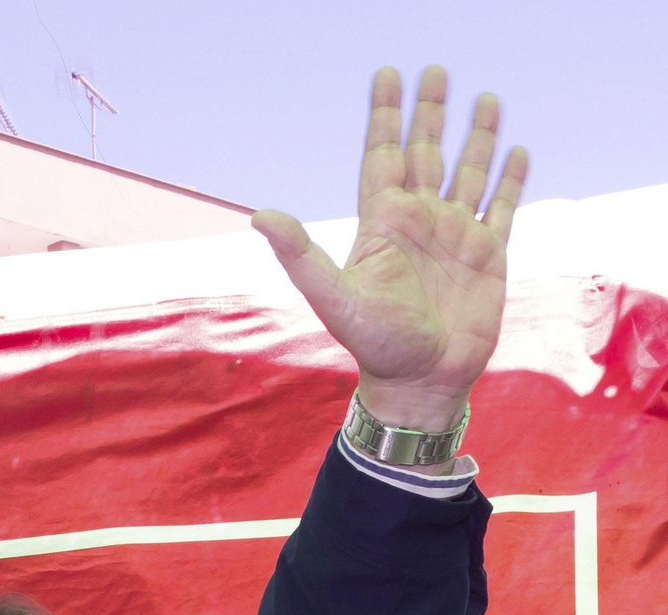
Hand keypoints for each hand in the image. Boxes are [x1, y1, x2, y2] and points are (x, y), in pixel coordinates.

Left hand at [253, 67, 527, 430]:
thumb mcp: (335, 298)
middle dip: (429, 113)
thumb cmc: (376, 345)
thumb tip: (260, 217)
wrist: (421, 382)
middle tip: (433, 71)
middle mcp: (419, 223)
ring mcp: (455, 236)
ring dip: (475, 137)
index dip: (384, 117)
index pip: (383, 156)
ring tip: (484, 98)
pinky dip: (510, 179)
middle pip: (425, 153)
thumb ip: (302, 255)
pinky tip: (515, 151)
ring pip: (467, 172)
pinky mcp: (489, 254)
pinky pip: (502, 206)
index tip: (387, 76)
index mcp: (383, 225)